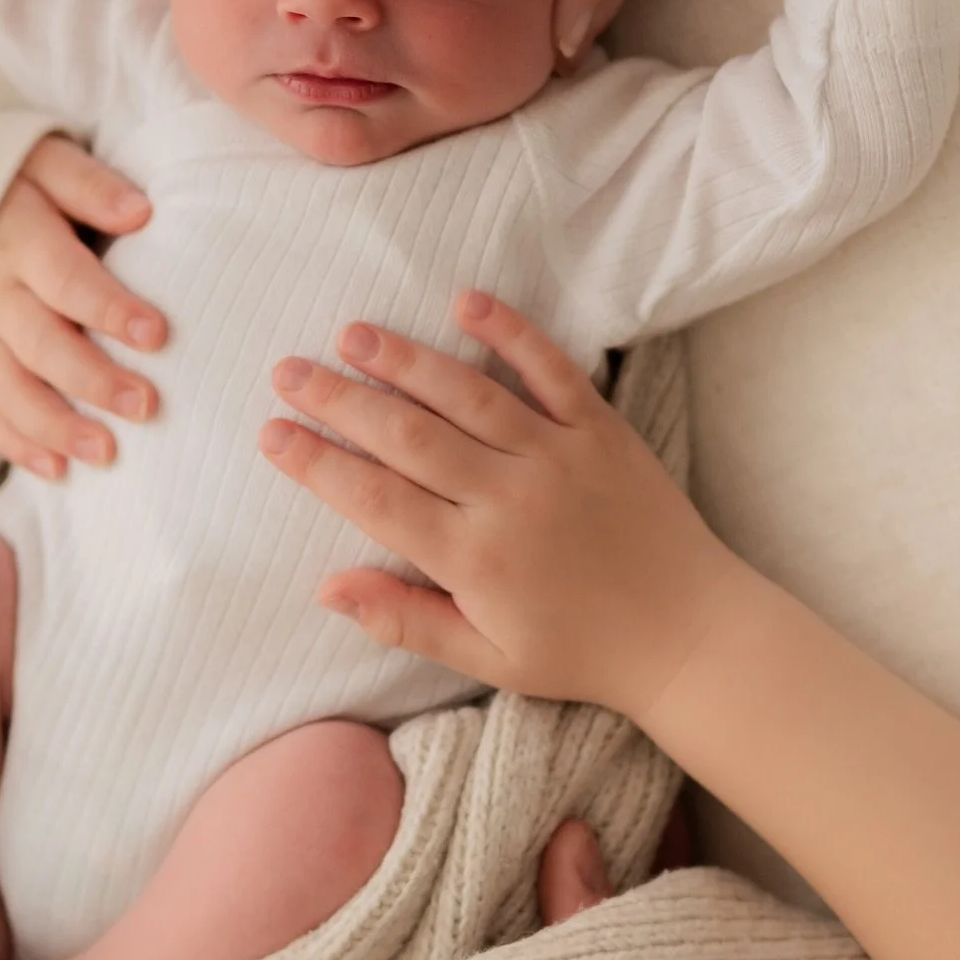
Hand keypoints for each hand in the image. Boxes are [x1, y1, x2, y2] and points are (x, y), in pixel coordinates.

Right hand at [0, 137, 167, 477]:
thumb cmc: (10, 183)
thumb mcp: (43, 159)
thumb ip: (89, 184)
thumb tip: (141, 211)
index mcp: (18, 238)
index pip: (66, 278)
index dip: (109, 308)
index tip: (156, 334)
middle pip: (41, 343)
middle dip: (92, 379)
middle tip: (146, 405)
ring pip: (11, 388)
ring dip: (57, 425)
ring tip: (108, 453)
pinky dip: (18, 443)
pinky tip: (59, 470)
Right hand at [259, 291, 741, 722]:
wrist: (689, 633)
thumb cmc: (582, 651)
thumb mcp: (487, 659)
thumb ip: (405, 621)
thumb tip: (326, 587)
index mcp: (475, 560)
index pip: (376, 500)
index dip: (317, 464)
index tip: (271, 433)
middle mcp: (509, 499)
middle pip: (407, 436)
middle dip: (339, 400)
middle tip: (288, 370)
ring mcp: (557, 456)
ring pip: (466, 393)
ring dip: (404, 359)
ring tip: (352, 333)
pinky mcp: (600, 428)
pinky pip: (550, 369)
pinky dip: (509, 331)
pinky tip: (464, 299)